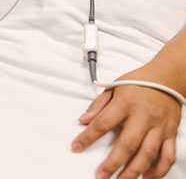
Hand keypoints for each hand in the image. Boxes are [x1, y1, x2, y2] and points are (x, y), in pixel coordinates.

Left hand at [71, 64, 181, 178]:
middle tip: (101, 176)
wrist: (167, 77)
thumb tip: (83, 120)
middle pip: (127, 144)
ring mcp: (159, 126)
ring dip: (133, 171)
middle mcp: (143, 116)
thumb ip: (98, 105)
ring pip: (147, 153)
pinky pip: (167, 155)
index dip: (88, 137)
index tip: (76, 147)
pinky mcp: (170, 133)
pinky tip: (146, 176)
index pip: (103, 123)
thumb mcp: (114, 86)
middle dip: (112, 163)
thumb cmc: (139, 81)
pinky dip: (158, 170)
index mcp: (126, 102)